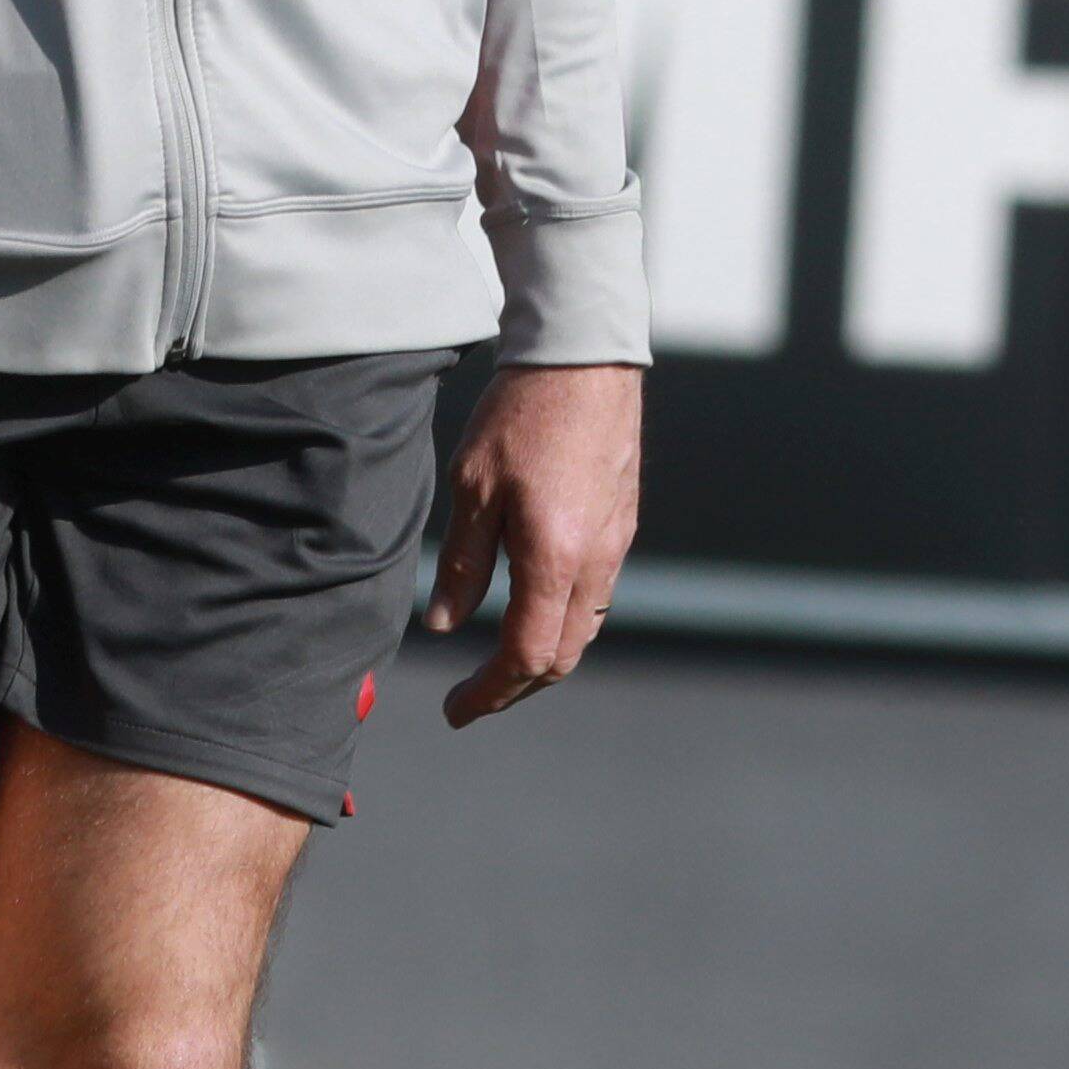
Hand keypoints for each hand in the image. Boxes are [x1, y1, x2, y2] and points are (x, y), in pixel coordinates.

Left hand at [425, 361, 641, 722]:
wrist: (584, 359)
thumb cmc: (522, 416)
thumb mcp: (472, 487)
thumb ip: (461, 562)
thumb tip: (445, 624)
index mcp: (555, 558)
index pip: (526, 654)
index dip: (489, 692)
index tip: (456, 709)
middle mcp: (596, 560)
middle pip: (563, 655)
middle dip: (517, 686)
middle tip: (474, 694)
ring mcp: (616, 541)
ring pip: (585, 627)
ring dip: (543, 655)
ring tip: (499, 658)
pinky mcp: (623, 521)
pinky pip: (597, 593)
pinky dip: (563, 619)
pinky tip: (533, 603)